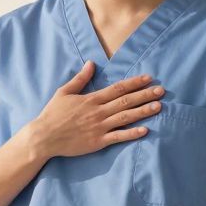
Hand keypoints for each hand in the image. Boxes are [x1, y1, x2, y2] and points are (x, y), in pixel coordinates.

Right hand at [25, 62, 164, 159]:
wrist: (44, 137)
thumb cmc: (52, 114)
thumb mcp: (64, 92)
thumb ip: (80, 79)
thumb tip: (91, 63)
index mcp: (92, 99)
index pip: (118, 88)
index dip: (134, 82)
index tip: (148, 78)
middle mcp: (98, 112)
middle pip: (126, 101)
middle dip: (145, 95)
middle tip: (161, 91)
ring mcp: (99, 127)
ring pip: (126, 117)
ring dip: (143, 111)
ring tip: (158, 106)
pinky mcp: (98, 141)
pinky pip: (118, 137)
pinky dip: (132, 134)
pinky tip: (145, 130)